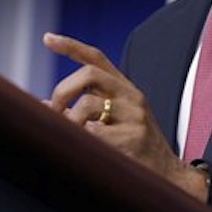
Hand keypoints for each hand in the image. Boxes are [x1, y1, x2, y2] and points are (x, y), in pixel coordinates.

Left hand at [43, 32, 208, 202]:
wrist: (167, 172)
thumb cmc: (133, 147)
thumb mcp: (114, 120)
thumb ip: (84, 108)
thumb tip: (45, 106)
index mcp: (124, 88)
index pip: (96, 58)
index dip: (70, 46)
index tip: (48, 38)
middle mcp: (131, 95)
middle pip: (89, 74)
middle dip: (63, 90)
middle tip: (55, 111)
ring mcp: (133, 115)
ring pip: (87, 105)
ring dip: (69, 123)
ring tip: (72, 138)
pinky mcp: (133, 136)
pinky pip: (93, 133)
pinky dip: (82, 140)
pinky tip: (89, 149)